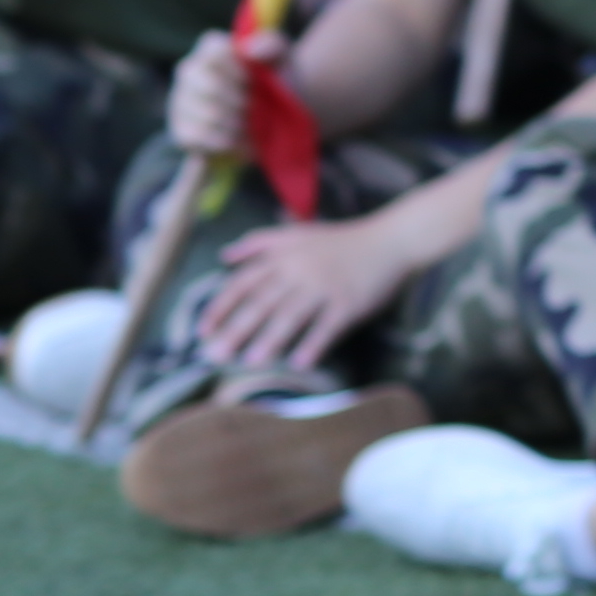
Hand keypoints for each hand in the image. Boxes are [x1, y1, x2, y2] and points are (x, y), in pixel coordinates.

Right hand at [166, 28, 267, 163]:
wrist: (274, 120)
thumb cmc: (275, 82)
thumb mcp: (282, 60)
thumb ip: (272, 46)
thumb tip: (251, 50)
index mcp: (211, 50)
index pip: (214, 52)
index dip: (238, 70)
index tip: (254, 82)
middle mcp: (189, 72)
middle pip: (211, 86)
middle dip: (241, 101)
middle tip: (256, 108)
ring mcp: (181, 102)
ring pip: (207, 115)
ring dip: (238, 124)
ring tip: (252, 126)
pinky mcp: (181, 131)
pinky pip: (198, 137)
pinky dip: (226, 142)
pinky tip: (241, 141)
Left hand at [195, 209, 419, 372]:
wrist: (393, 238)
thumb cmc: (342, 239)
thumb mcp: (300, 232)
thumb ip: (261, 242)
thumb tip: (224, 255)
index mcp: (285, 256)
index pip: (244, 282)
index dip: (220, 306)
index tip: (202, 331)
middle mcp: (302, 270)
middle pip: (262, 303)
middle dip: (236, 330)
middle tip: (214, 356)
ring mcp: (326, 286)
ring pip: (291, 316)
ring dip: (270, 340)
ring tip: (251, 362)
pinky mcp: (350, 302)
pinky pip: (327, 326)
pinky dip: (313, 345)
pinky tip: (300, 363)